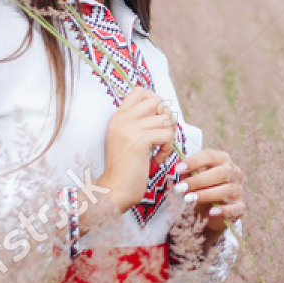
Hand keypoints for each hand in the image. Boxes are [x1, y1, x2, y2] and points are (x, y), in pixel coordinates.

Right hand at [99, 88, 176, 215]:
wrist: (114, 190)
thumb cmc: (126, 169)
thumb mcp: (128, 140)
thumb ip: (139, 124)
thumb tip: (165, 112)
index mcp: (118, 117)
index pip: (140, 91)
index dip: (155, 102)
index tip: (157, 121)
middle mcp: (122, 119)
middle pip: (156, 100)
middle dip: (167, 116)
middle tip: (163, 136)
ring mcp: (129, 129)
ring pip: (165, 118)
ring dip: (169, 135)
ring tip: (160, 150)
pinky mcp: (138, 141)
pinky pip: (166, 135)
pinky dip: (167, 148)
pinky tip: (157, 159)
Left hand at [174, 148, 245, 243]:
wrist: (208, 209)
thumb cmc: (200, 187)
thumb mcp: (192, 178)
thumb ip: (188, 172)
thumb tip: (180, 169)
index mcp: (222, 160)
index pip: (210, 156)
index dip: (194, 162)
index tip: (178, 169)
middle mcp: (234, 172)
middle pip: (220, 173)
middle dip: (198, 181)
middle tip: (180, 188)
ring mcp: (238, 190)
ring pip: (227, 190)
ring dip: (206, 195)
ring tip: (188, 199)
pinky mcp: (240, 207)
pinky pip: (235, 208)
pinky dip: (223, 210)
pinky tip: (211, 212)